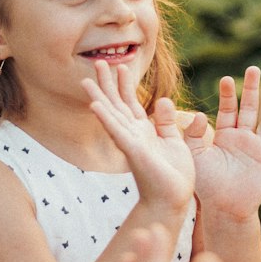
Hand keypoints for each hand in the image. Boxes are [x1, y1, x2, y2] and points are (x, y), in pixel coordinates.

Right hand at [83, 61, 193, 215]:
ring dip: (99, 97)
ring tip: (85, 80)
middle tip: (97, 61)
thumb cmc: (173, 175)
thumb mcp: (174, 142)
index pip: (131, 103)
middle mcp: (133, 135)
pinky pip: (117, 132)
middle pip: (116, 104)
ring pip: (111, 114)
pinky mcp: (133, 151)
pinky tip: (95, 105)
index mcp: (144, 132)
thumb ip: (167, 123)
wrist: (172, 200)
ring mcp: (131, 142)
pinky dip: (106, 118)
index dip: (125, 84)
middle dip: (107, 83)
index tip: (120, 65)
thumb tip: (164, 100)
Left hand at [185, 67, 260, 222]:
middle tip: (253, 68)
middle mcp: (244, 137)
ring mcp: (259, 146)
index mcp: (226, 135)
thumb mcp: (194, 156)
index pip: (228, 109)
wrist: (225, 207)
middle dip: (251, 88)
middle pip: (249, 107)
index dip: (227, 94)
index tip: (225, 79)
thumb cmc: (207, 184)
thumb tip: (198, 114)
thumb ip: (191, 135)